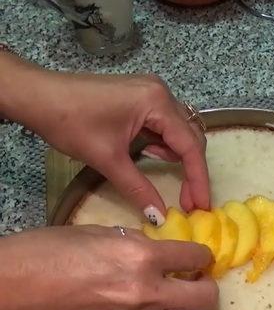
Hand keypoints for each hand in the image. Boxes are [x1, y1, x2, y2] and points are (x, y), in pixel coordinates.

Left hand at [0, 54, 209, 220]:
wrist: (35, 95)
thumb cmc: (69, 121)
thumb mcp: (107, 159)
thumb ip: (138, 188)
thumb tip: (160, 217)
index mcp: (157, 102)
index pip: (189, 145)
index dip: (198, 179)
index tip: (202, 206)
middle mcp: (161, 93)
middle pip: (190, 136)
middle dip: (193, 171)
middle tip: (191, 202)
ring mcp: (151, 92)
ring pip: (179, 131)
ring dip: (180, 159)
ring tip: (180, 188)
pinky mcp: (141, 97)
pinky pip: (164, 124)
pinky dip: (165, 146)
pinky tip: (158, 162)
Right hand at [0, 226, 217, 309]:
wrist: (8, 295)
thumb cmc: (45, 253)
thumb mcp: (97, 233)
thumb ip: (134, 243)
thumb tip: (156, 249)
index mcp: (142, 257)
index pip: (196, 257)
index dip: (202, 256)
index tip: (199, 257)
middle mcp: (148, 294)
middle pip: (206, 298)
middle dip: (206, 287)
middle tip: (196, 282)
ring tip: (176, 303)